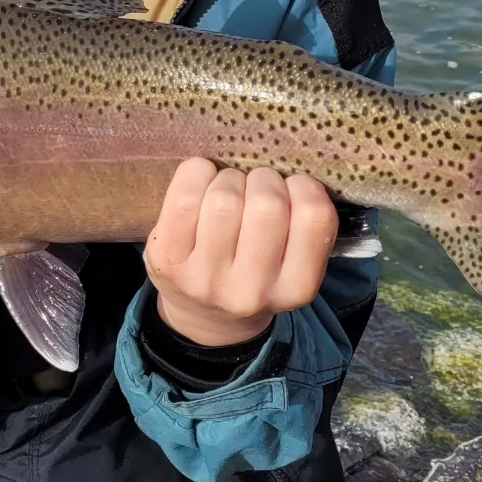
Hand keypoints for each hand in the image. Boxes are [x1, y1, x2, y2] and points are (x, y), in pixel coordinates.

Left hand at [143, 159, 337, 347]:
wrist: (203, 316)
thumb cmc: (255, 272)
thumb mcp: (293, 265)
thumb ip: (303, 225)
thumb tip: (292, 166)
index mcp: (296, 287)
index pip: (314, 215)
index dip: (303, 186)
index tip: (290, 191)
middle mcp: (251, 290)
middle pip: (267, 203)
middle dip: (263, 179)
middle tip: (255, 188)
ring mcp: (206, 278)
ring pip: (225, 197)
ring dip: (229, 178)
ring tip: (227, 190)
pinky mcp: (167, 260)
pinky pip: (185, 197)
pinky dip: (196, 174)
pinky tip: (201, 182)